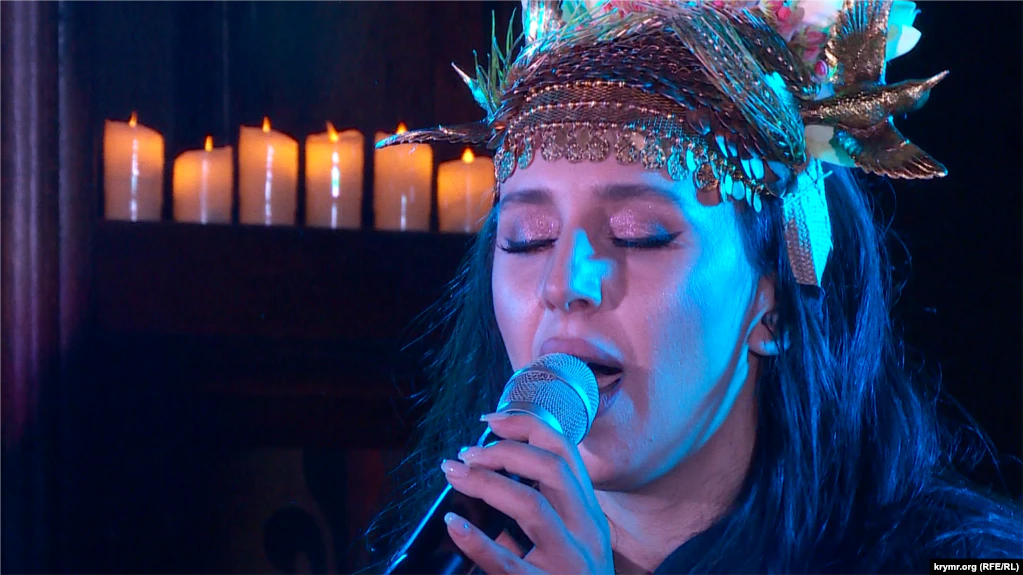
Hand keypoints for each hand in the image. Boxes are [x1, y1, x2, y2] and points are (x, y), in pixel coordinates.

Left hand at [440, 412, 613, 574]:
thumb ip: (543, 513)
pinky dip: (476, 540)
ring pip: (532, 506)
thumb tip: (492, 475)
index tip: (490, 419)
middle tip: (466, 453)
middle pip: (552, 469)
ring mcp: (569, 563)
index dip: (527, 425)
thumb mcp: (571, 545)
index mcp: (591, 516)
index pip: (566, 452)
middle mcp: (588, 534)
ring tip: (455, 474)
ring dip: (487, 483)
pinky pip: (507, 562)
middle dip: (504, 451)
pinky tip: (453, 526)